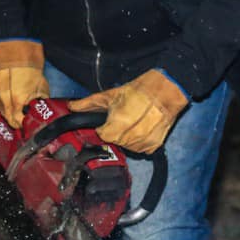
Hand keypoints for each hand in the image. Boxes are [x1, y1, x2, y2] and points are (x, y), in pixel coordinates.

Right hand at [0, 40, 47, 127]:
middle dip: (17, 119)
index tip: (29, 123)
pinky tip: (10, 98)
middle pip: (9, 120)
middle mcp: (3, 101)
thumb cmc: (29, 68)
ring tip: (17, 105)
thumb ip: (39, 103)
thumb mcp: (41, 87)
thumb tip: (40, 111)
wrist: (14, 53)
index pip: (18, 123)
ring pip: (1, 113)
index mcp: (17, 101)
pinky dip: (3, 104)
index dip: (25, 124)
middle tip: (24, 116)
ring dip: (9, 112)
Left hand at [72, 69, 187, 154]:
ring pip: (127, 147)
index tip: (109, 120)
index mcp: (118, 123)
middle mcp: (131, 136)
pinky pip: (140, 149)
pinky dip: (140, 141)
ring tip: (134, 122)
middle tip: (124, 118)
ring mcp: (144, 142)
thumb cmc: (141, 90)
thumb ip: (89, 103)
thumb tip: (72, 107)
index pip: (103, 135)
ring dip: (127, 137)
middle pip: (115, 141)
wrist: (167, 91)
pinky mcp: (154, 145)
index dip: (104, 127)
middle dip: (116, 131)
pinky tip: (143, 128)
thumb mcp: (111, 94)